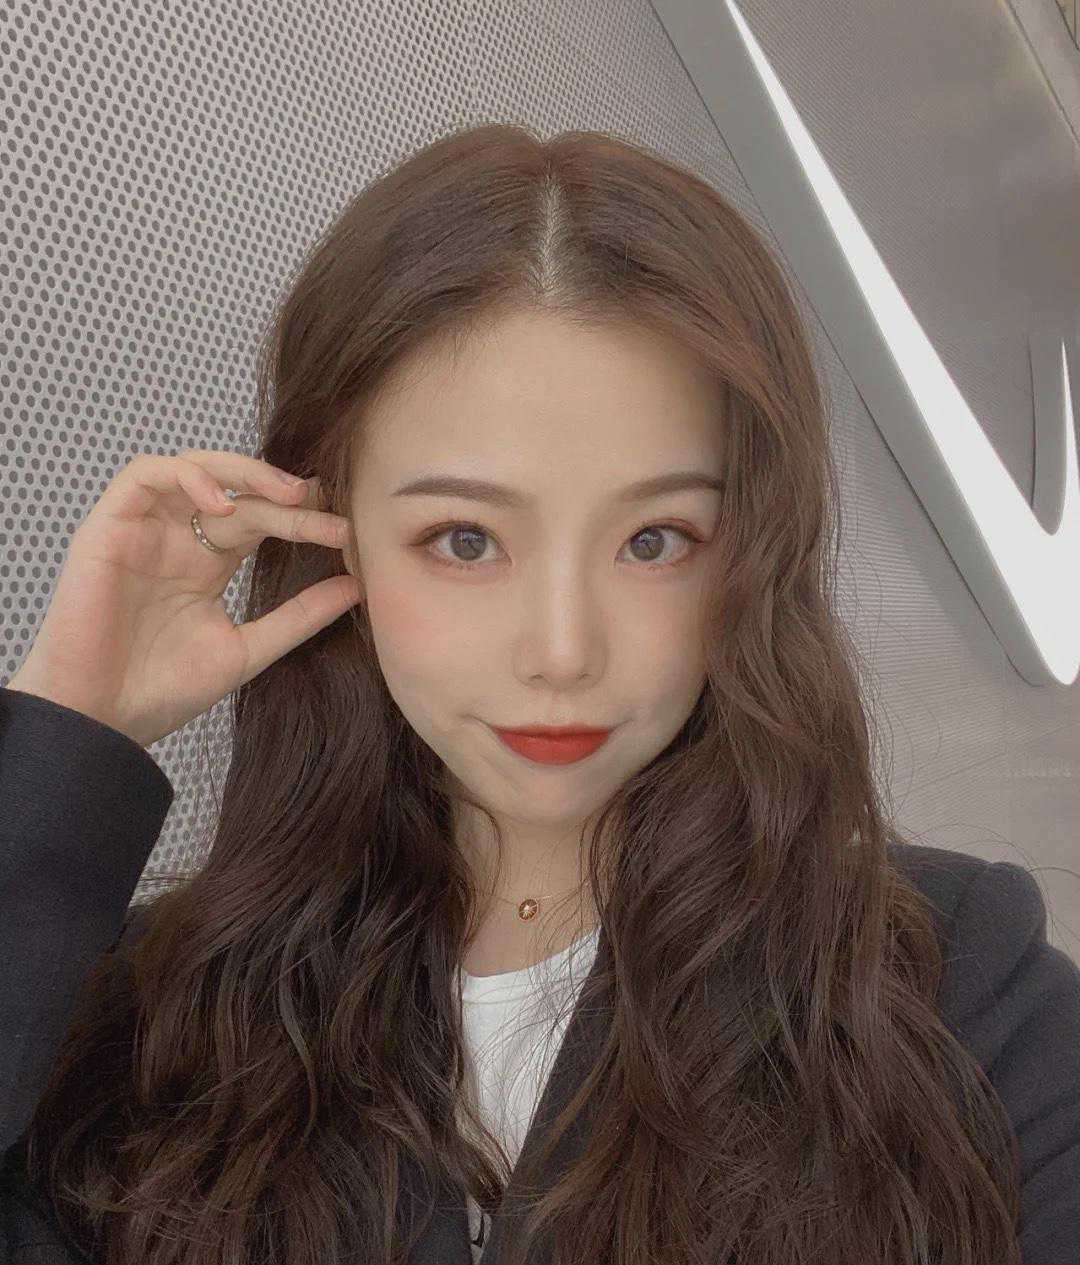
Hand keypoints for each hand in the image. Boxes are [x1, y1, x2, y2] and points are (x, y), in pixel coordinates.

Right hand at [4, 448, 359, 747]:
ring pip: (196, 467)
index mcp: (209, 564)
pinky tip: (224, 505)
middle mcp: (178, 539)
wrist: (102, 720)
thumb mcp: (247, 650)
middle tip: (327, 513)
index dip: (301, 515)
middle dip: (287, 499)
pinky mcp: (109, 528)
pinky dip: (188, 477)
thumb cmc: (162, 691)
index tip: (344, 531)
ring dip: (245, 473)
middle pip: (240, 495)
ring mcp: (144, 530)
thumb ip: (299, 617)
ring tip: (286, 496)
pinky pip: (145, 475)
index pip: (262, 519)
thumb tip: (357, 587)